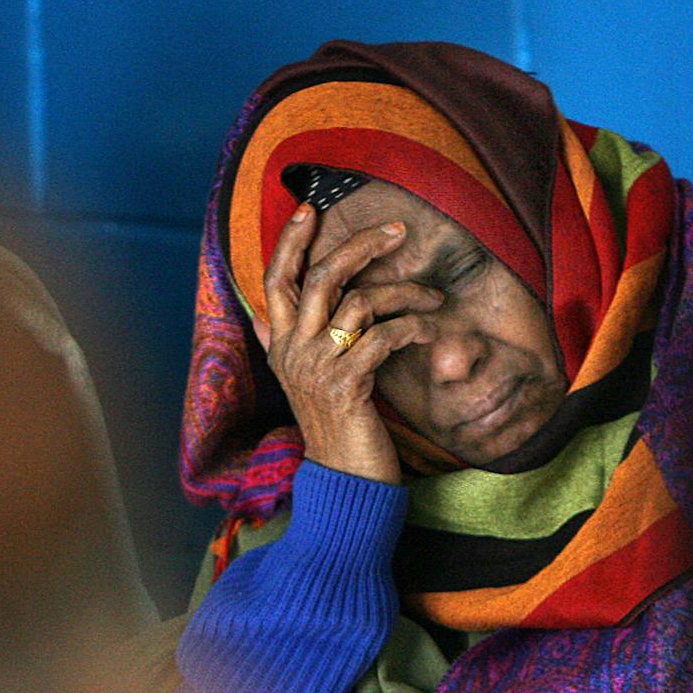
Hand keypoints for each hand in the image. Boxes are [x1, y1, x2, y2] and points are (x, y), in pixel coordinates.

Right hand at [254, 204, 441, 483]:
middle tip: (397, 231)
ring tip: (432, 297)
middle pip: (319, 278)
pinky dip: (411, 326)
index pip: (275, 280)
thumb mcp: (302, 382)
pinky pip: (382, 337)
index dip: (289, 242)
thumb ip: (281, 345)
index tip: (310, 209)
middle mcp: (293, 351)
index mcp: (280, 345)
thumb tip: (260, 316)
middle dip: (359, 246)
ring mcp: (318, 368)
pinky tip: (429, 329)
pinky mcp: (348, 386)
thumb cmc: (335, 428)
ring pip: (359, 303)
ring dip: (403, 292)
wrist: (344, 483)